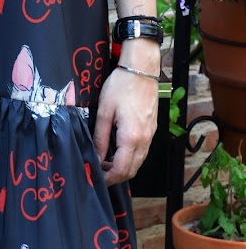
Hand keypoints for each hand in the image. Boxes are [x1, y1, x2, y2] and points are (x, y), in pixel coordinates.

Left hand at [93, 39, 159, 185]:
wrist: (141, 69)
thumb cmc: (121, 86)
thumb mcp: (104, 110)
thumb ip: (100, 136)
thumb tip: (95, 155)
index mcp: (131, 137)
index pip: (121, 169)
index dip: (108, 179)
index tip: (96, 179)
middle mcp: (144, 140)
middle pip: (132, 170)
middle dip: (116, 176)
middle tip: (99, 172)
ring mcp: (151, 135)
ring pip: (139, 161)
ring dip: (124, 167)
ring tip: (105, 162)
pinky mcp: (152, 129)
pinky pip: (143, 151)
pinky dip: (131, 157)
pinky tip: (118, 150)